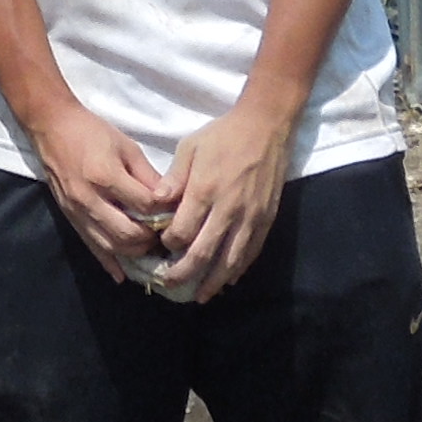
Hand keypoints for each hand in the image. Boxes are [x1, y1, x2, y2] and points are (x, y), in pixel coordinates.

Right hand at [29, 100, 175, 282]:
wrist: (51, 128)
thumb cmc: (92, 132)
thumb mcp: (127, 147)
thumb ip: (148, 176)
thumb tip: (169, 200)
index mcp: (105, 176)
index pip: (143, 206)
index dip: (163, 212)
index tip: (175, 212)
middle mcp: (89, 199)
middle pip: (128, 234)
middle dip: (150, 239)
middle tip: (164, 234)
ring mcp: (77, 212)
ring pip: (110, 246)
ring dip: (133, 253)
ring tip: (149, 248)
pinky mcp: (70, 218)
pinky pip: (91, 247)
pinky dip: (108, 263)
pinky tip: (122, 275)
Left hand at [155, 101, 299, 302]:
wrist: (266, 127)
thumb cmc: (223, 135)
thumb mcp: (190, 147)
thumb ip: (173, 178)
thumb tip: (155, 203)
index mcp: (205, 190)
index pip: (182, 232)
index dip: (168, 245)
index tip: (160, 247)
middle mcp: (228, 209)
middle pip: (204, 253)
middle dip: (184, 273)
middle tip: (169, 284)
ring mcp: (250, 217)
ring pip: (230, 260)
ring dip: (213, 281)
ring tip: (199, 295)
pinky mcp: (266, 219)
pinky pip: (251, 252)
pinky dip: (238, 269)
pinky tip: (228, 280)